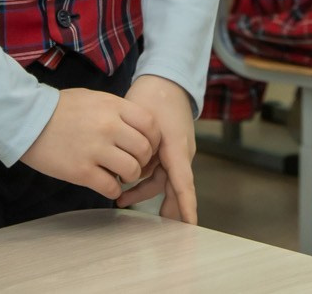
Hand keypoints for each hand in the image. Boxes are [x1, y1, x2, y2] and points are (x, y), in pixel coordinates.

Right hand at [21, 86, 158, 202]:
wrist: (28, 120)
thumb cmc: (61, 108)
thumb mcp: (94, 98)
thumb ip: (117, 111)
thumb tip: (137, 128)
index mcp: (114, 107)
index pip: (151, 125)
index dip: (154, 139)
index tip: (146, 146)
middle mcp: (109, 127)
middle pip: (145, 150)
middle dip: (143, 160)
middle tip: (133, 163)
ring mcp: (96, 150)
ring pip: (132, 171)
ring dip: (129, 176)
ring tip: (119, 174)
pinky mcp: (82, 172)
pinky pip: (111, 187)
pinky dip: (113, 189)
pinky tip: (106, 184)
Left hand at [115, 76, 197, 223]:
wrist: (164, 78)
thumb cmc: (154, 98)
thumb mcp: (144, 123)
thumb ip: (140, 151)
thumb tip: (133, 175)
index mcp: (177, 149)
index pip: (183, 185)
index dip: (186, 207)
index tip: (190, 227)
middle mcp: (180, 154)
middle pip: (172, 189)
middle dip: (167, 210)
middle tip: (163, 233)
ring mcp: (175, 152)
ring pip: (161, 180)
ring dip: (143, 190)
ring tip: (121, 198)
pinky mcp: (168, 148)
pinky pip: (158, 170)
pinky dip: (144, 178)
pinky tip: (127, 183)